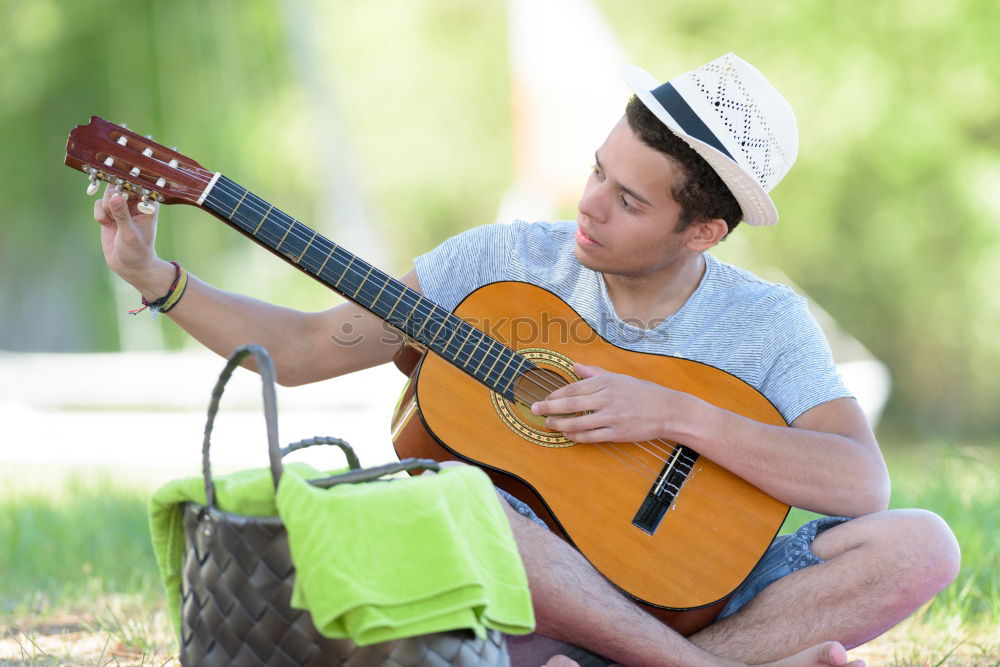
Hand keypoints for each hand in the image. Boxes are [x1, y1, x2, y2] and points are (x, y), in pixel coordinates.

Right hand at [93, 183, 161, 282]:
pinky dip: (99, 213)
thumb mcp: (130, 234)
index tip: (118, 195)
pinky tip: (105, 224)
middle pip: (119, 185)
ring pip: (107, 193)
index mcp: (149, 204)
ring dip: (106, 207)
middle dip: (112, 198)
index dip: (126, 186)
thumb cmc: (136, 251)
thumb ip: (122, 215)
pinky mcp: (110, 212)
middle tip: (112, 212)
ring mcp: (122, 206)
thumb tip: (114, 196)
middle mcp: (136, 202)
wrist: (128, 265)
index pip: (137, 186)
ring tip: (111, 221)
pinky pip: (98, 203)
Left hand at [530, 363, 700, 443]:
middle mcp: (607, 398)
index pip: (573, 387)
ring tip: (549, 424)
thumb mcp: (618, 377)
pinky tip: (567, 434)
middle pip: (571, 404)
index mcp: (606, 382)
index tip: (544, 397)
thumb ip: (594, 373)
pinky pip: (590, 436)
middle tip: (535, 409)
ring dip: (559, 424)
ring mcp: (612, 416)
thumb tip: (574, 366)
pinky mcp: (617, 433)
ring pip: (578, 422)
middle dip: (549, 407)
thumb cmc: (642, 392)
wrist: (667, 410)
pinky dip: (576, 436)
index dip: (555, 394)